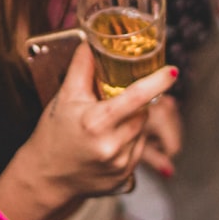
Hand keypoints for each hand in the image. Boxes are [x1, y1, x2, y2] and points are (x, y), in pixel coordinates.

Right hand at [18, 43, 179, 210]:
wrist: (46, 177)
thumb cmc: (53, 134)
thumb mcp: (65, 97)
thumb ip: (82, 67)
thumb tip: (92, 42)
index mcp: (96, 122)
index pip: (136, 97)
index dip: (157, 82)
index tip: (172, 71)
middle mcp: (111, 145)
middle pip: (141, 113)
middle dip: (133, 105)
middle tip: (111, 103)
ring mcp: (120, 165)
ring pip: (141, 131)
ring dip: (131, 123)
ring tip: (106, 127)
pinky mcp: (124, 178)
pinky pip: (138, 151)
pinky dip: (128, 142)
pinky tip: (107, 143)